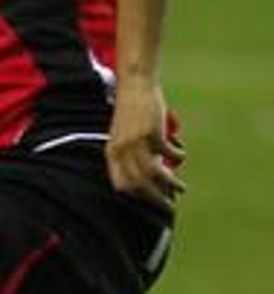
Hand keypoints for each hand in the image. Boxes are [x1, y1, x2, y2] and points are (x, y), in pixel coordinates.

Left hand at [106, 81, 185, 210]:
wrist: (135, 86)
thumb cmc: (132, 113)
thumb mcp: (126, 137)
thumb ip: (134, 155)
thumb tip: (153, 176)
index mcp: (112, 153)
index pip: (120, 185)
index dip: (135, 196)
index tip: (149, 201)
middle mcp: (121, 150)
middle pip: (138, 184)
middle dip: (155, 199)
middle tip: (169, 207)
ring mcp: (135, 142)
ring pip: (154, 173)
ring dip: (170, 183)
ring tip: (181, 189)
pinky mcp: (151, 132)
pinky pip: (168, 153)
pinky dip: (177, 156)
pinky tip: (181, 154)